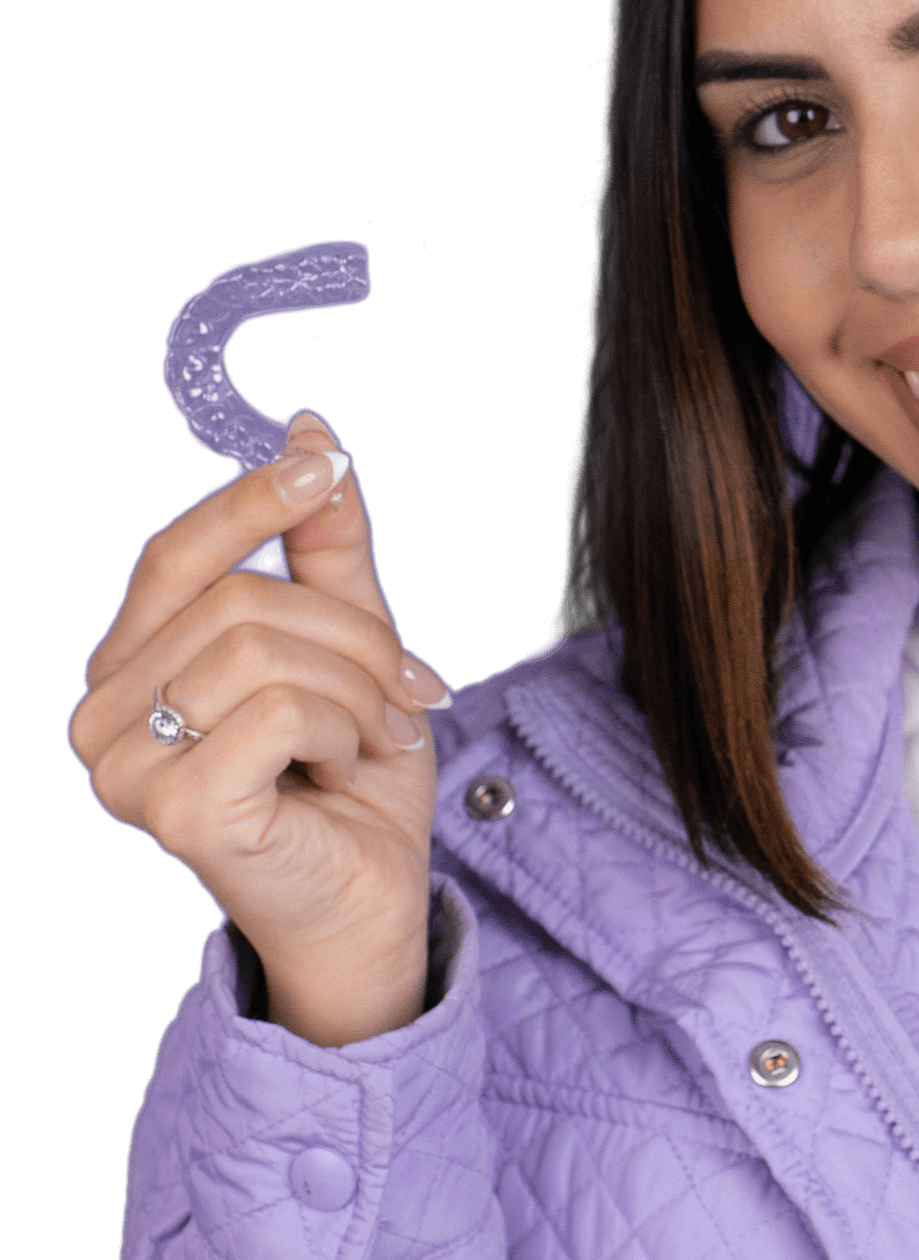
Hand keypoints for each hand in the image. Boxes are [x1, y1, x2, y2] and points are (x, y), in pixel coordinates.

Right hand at [70, 413, 442, 1046]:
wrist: (370, 896)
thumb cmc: (347, 777)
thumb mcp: (350, 637)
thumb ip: (326, 545)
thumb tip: (311, 432)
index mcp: (134, 666)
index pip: (174, 555)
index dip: (249, 501)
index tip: (321, 463)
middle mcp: (105, 715)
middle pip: (241, 599)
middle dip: (355, 635)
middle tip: (403, 688)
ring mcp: (127, 769)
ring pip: (263, 650)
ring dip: (359, 687)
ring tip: (376, 734)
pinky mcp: (176, 811)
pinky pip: (278, 709)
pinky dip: (342, 727)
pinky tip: (344, 769)